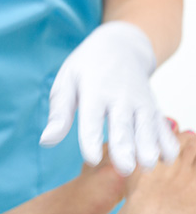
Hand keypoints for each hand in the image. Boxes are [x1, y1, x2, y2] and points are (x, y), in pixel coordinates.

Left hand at [40, 21, 178, 174]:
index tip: (92, 159)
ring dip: (149, 146)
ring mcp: (140, 101)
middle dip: (124, 147)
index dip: (91, 139)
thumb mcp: (66, 83)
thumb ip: (59, 114)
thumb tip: (46, 141)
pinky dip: (167, 140)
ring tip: (148, 166)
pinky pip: (161, 125)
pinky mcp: (152, 107)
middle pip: (122, 124)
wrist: (121, 45)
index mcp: (94, 90)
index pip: (92, 118)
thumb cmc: (87, 68)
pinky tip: (168, 158)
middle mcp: (120, 96)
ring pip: (146, 126)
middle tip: (125, 168)